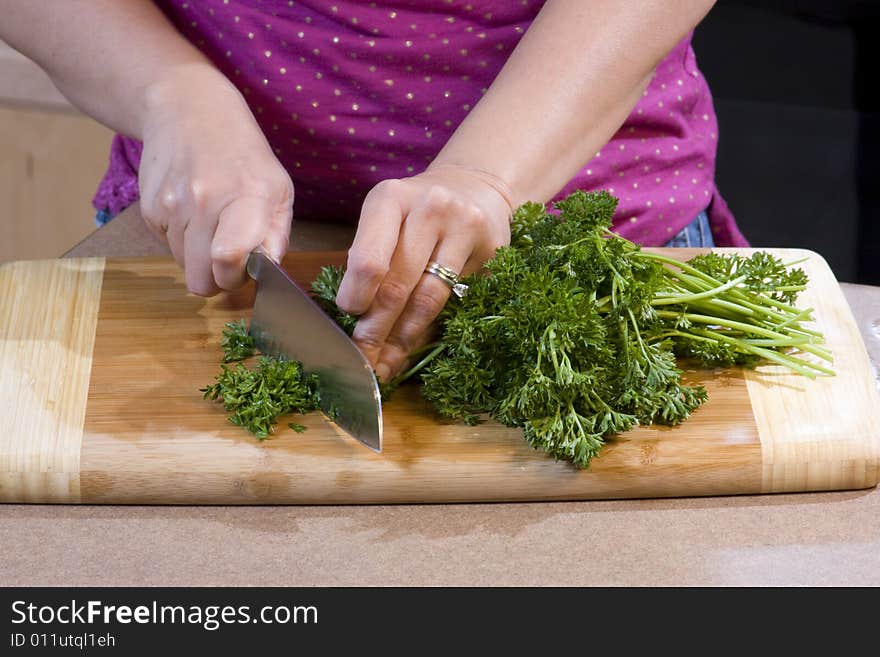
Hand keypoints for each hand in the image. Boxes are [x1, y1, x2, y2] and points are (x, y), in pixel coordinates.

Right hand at [138, 65, 293, 295]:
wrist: (188, 110)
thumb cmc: (242, 155)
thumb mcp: (277, 188)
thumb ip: (276, 235)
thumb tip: (269, 271)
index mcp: (245, 198)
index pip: (228, 259)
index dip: (235, 278)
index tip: (244, 270)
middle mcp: (204, 202)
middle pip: (201, 279)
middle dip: (217, 279)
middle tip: (230, 257)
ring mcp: (172, 206)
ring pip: (184, 266)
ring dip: (199, 256)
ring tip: (212, 222)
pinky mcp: (149, 209)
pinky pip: (167, 247)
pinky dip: (181, 239)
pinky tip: (192, 210)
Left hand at [335, 165, 512, 381]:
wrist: (474, 188)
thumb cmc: (416, 212)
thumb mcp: (385, 219)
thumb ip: (370, 259)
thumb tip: (356, 323)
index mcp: (391, 198)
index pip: (369, 260)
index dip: (357, 297)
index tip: (349, 317)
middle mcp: (431, 208)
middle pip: (398, 285)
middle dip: (376, 329)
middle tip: (362, 358)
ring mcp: (466, 230)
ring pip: (429, 299)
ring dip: (403, 338)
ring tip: (385, 362)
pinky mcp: (492, 252)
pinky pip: (455, 301)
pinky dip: (430, 329)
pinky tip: (414, 346)